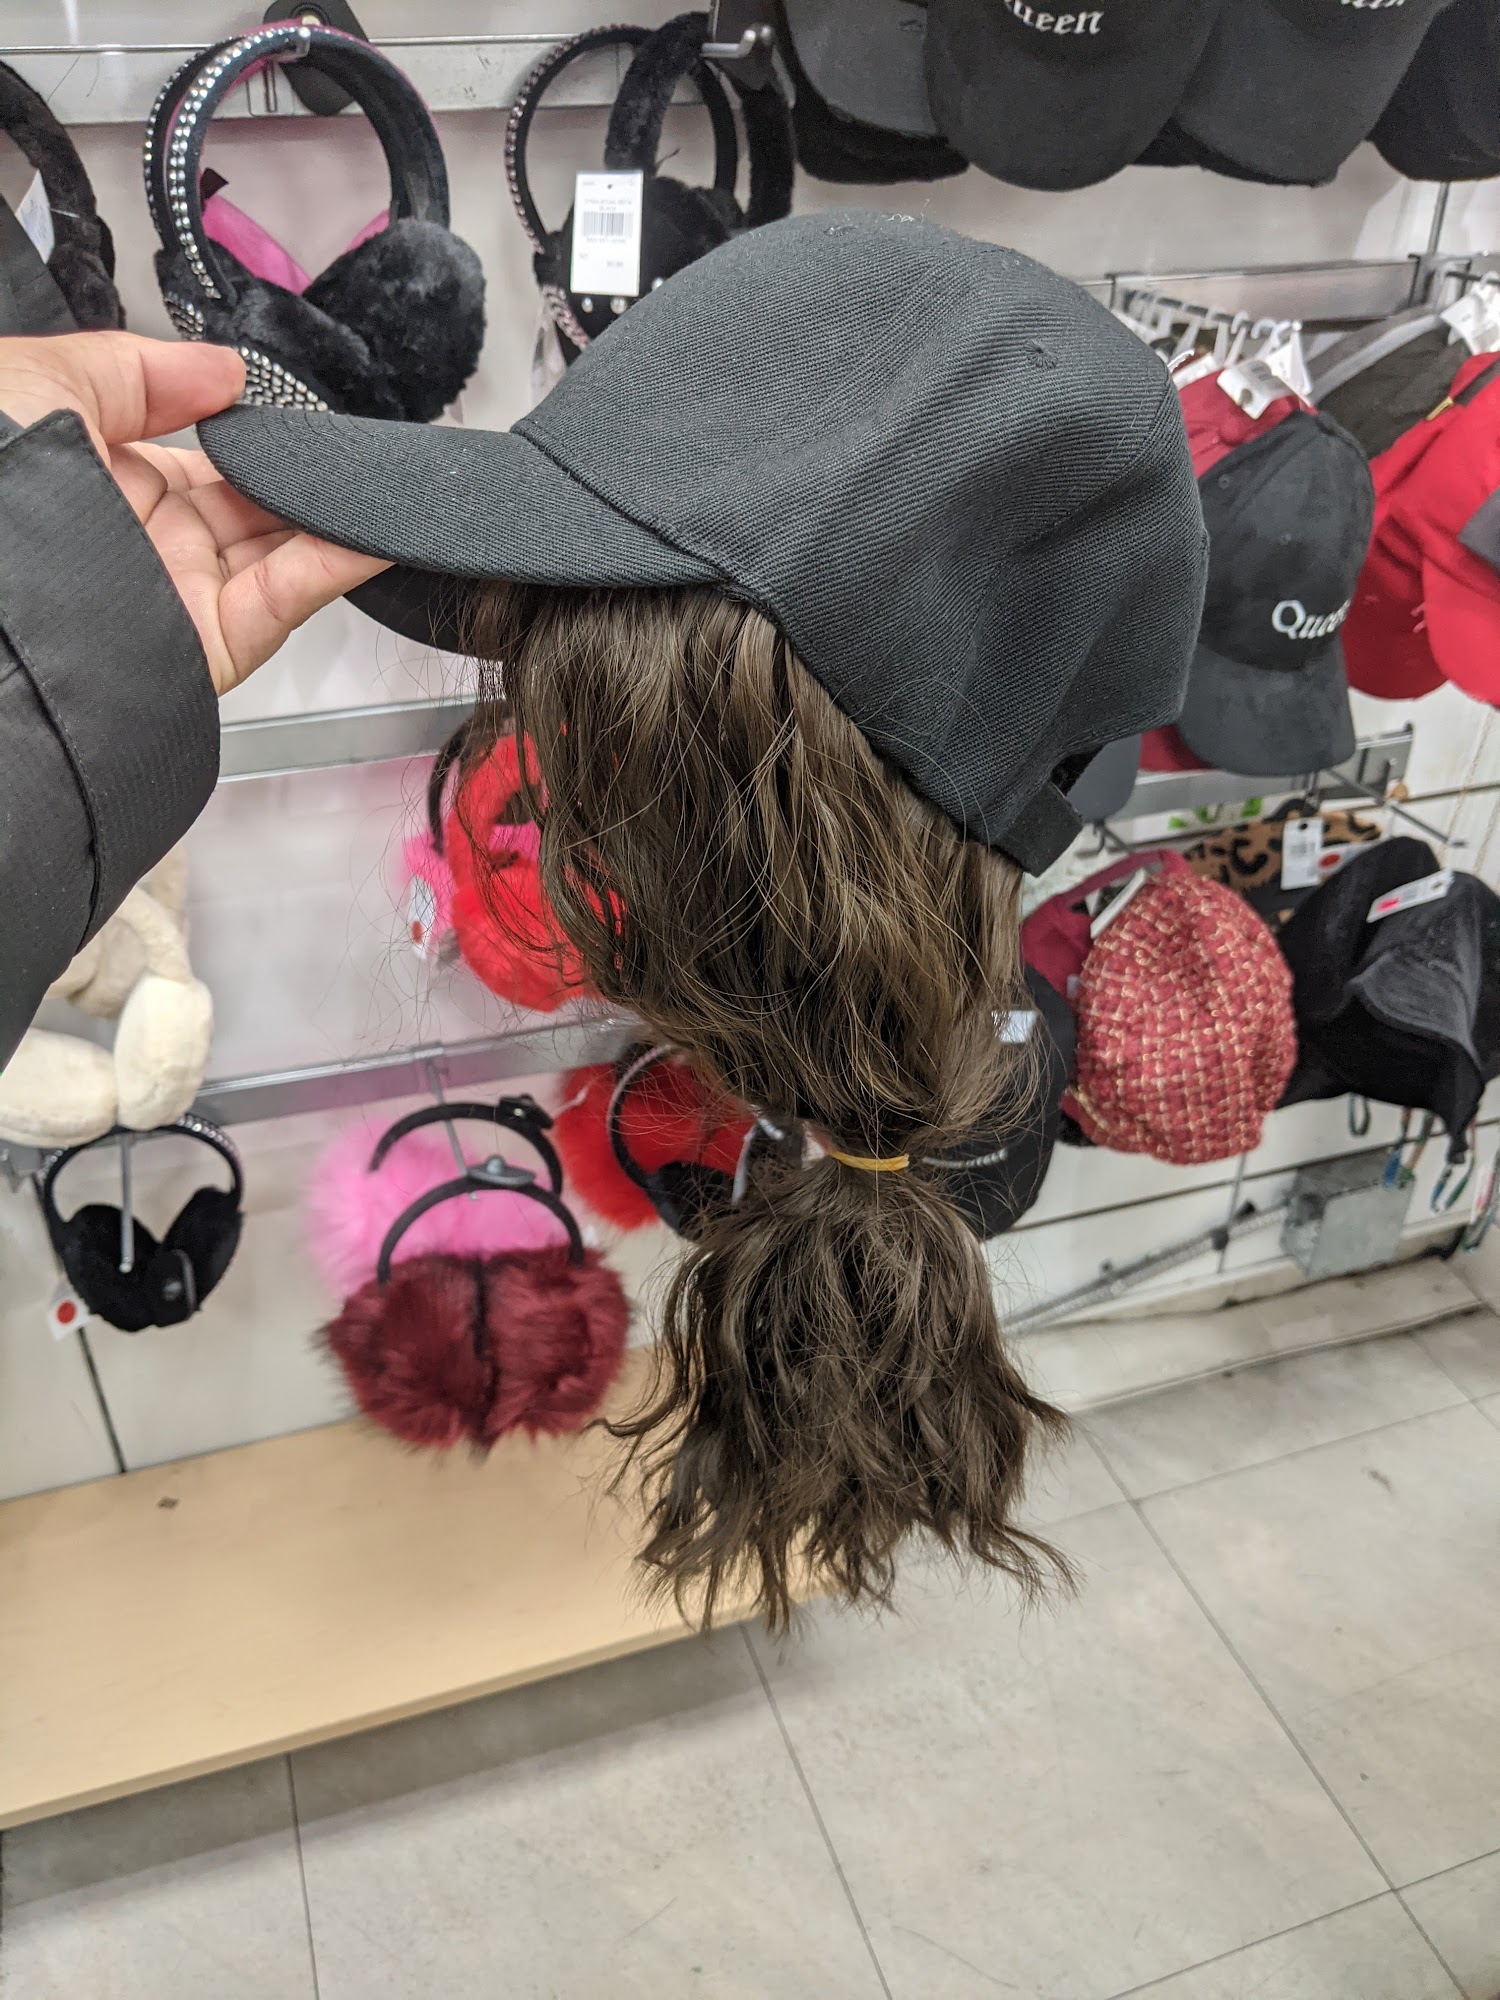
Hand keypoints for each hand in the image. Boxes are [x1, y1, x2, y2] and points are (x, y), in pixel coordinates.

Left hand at [0, 332, 389, 694]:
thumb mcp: (44, 383)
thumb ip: (139, 369)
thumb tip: (225, 371)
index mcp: (106, 485)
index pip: (205, 459)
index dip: (253, 433)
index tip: (288, 407)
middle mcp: (150, 543)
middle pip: (254, 506)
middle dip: (303, 475)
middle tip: (340, 443)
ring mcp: (184, 594)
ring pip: (283, 551)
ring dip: (334, 514)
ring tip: (372, 477)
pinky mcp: (213, 644)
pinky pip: (288, 598)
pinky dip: (339, 563)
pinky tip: (369, 527)